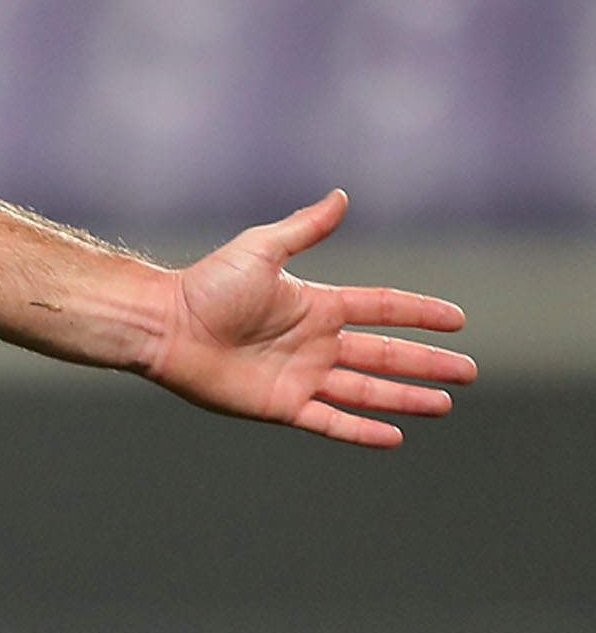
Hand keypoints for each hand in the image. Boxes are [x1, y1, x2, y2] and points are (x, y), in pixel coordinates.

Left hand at [148, 191, 473, 446]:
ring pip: (367, 391)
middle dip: (427, 363)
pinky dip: (363, 430)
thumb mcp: (261, 250)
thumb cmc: (206, 286)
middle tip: (469, 371)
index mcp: (315, 305)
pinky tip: (395, 435)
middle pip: (384, 355)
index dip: (419, 313)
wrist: (164, 325)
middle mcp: (314, 342)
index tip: (457, 319)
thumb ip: (305, 230)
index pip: (381, 308)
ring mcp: (300, 376)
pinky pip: (332, 421)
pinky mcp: (282, 405)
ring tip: (444, 403)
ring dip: (406, 397)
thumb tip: (341, 196)